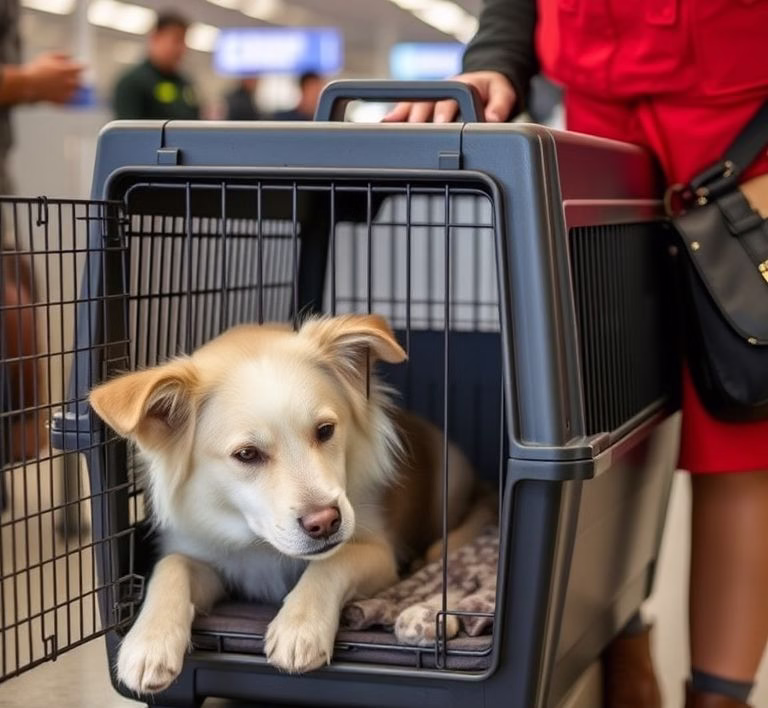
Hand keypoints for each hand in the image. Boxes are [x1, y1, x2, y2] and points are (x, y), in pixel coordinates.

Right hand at [22, 52, 82, 103]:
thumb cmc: (37, 69)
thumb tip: (70, 56)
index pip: (81, 67)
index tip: (84, 66)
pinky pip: (72, 102)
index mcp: (68, 70)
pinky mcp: (64, 101)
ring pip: (78, 93)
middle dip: (79, 80)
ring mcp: (68, 93)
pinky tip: (70, 98)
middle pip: (81, 82)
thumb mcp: (48, 57)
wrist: (29, 85)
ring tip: (76, 90)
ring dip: (77, 91)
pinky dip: (72, 100)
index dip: (83, 66)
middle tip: (78, 79)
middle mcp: (71, 82)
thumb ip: (61, 55)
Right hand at [382, 71, 516, 123]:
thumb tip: (493, 118)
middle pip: (426, 103)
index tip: (440, 122)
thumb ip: (501, 104)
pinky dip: (395, 116)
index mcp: (460, 86)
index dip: (444, 110)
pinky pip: (405, 108)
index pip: (450, 98)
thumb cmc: (491, 90)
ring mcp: (430, 98)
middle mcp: (442, 91)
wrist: (482, 83)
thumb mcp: (503, 93)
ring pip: (412, 105)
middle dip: (419, 117)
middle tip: (414, 131)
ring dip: (401, 116)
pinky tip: (384, 124)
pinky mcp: (422, 104)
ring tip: (390, 127)